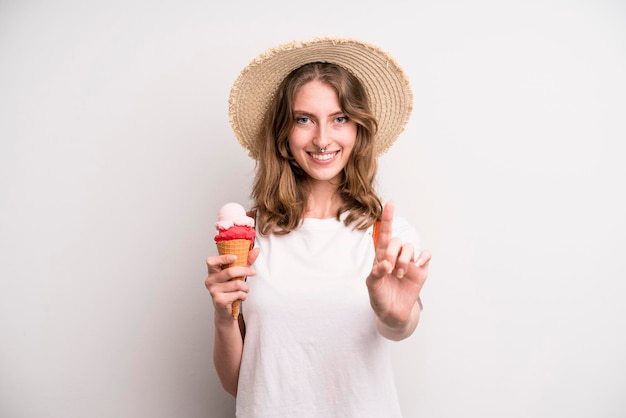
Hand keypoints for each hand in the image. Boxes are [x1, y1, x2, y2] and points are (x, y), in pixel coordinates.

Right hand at [205, 248, 258, 321]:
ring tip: (245, 289)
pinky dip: (243, 295)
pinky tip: (241, 296)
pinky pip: (237, 294)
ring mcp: (213, 291)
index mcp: (212, 272)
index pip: (211, 261)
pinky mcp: (219, 300)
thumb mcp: (237, 274)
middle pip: (230, 272)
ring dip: (246, 287)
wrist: (225, 310)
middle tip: (253, 272)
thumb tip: (256, 250)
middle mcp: (210, 280)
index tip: (235, 257)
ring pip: (236, 284)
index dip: (223, 258)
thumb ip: (246, 261)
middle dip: (245, 271)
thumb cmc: (230, 289)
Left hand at [366, 201, 430, 330]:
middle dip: (393, 252)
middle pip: (397, 241)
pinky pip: (426, 255)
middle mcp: (396, 256)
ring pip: (411, 247)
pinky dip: (423, 257)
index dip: (388, 218)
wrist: (393, 314)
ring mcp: (409, 263)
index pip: (385, 233)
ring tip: (400, 274)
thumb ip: (376, 274)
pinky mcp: (421, 271)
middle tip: (390, 268)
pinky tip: (418, 265)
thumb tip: (386, 264)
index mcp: (382, 256)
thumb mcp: (372, 287)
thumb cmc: (380, 297)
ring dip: (405, 259)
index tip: (390, 203)